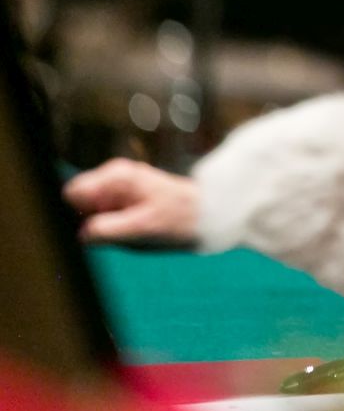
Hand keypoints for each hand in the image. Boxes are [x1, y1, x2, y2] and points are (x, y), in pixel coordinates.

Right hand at [64, 158, 198, 244]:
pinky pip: (103, 217)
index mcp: (116, 177)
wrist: (204, 215)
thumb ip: (108, 229)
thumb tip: (81, 233)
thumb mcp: (141, 227)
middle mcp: (113, 177)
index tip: (97, 225)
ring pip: (89, 212)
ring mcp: (117, 188)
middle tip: (119, 230)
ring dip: (103, 226)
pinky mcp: (121, 200)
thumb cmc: (177, 218)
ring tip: (130, 229)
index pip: (72, 192)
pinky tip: (132, 229)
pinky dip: (112, 227)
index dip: (78, 213)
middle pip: (77, 202)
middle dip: (90, 220)